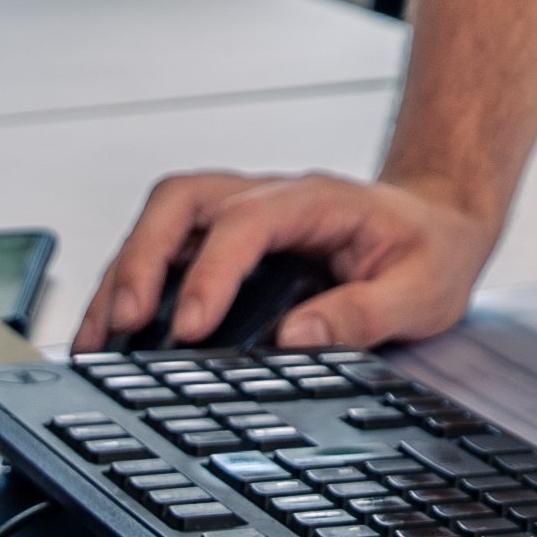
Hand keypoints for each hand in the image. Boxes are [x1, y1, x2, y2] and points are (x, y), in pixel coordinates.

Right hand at [72, 169, 495, 352]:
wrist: (439, 223)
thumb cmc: (430, 249)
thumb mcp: (423, 289)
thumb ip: (365, 313)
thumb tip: (298, 338)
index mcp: (317, 201)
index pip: (246, 223)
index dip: (210, 273)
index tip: (189, 328)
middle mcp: (269, 198)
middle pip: (183, 203)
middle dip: (142, 260)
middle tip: (121, 325)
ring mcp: (243, 214)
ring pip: (162, 221)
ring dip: (123, 272)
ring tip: (97, 338)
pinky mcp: (226, 240)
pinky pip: (165, 247)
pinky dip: (132, 283)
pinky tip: (113, 331)